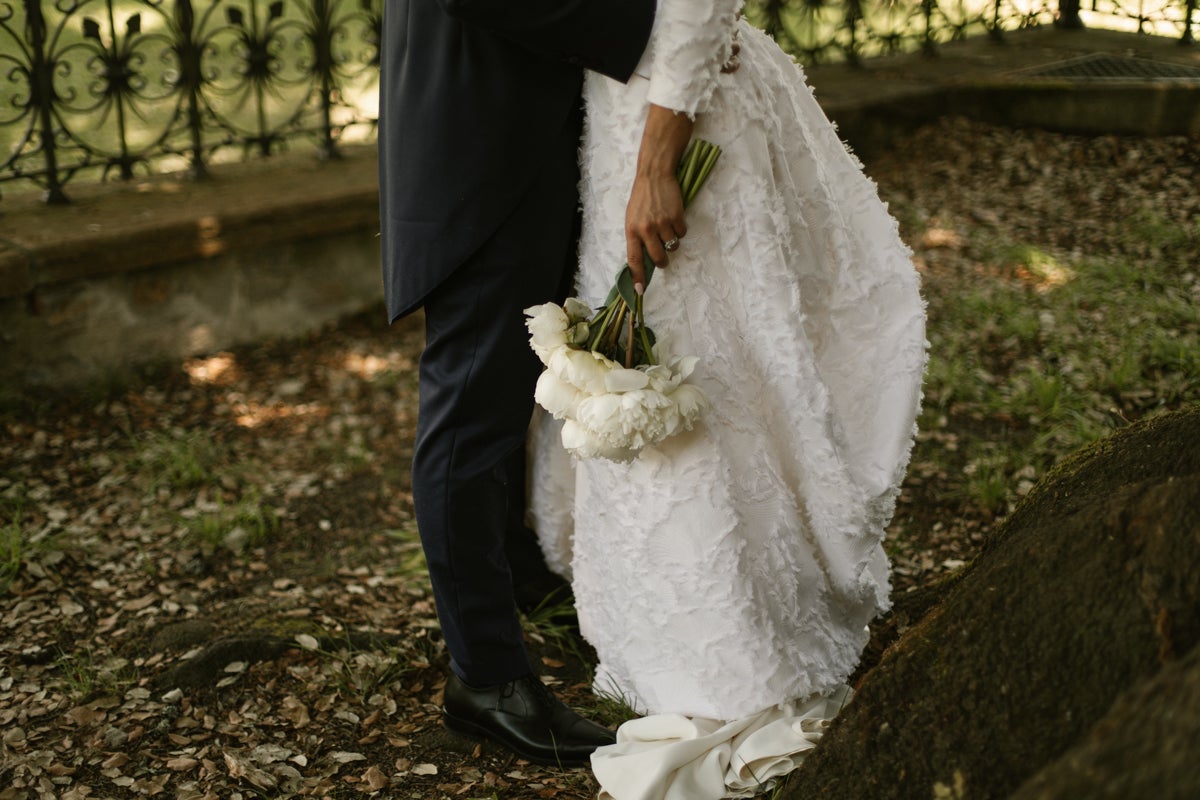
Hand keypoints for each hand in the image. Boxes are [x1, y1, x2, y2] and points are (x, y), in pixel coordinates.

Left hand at [625, 172, 684, 290]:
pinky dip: (680, 229)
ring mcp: (662, 224)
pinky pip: (682, 233)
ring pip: (672, 247)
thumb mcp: (632, 218)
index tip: (640, 291)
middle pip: (658, 258)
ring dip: (672, 242)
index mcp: (631, 231)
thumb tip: (644, 259)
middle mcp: (646, 229)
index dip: (637, 277)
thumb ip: (637, 237)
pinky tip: (674, 217)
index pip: (633, 259)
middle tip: (663, 257)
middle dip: (662, 261)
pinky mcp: (676, 217)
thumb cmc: (642, 198)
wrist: (654, 175)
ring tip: (667, 227)